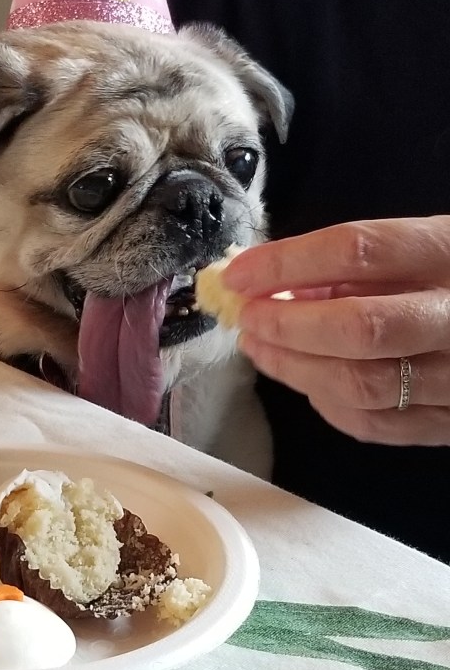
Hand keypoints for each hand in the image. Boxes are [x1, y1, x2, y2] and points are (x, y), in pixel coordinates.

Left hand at [221, 216, 449, 445]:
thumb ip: (363, 262)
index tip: (239, 273)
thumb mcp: (429, 244)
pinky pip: (377, 424)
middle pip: (360, 328)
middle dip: (288, 326)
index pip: (359, 250)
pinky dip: (329, 404)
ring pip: (362, 384)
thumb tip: (278, 283)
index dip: (287, 262)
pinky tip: (307, 381)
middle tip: (248, 318)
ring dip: (295, 368)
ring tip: (260, 347)